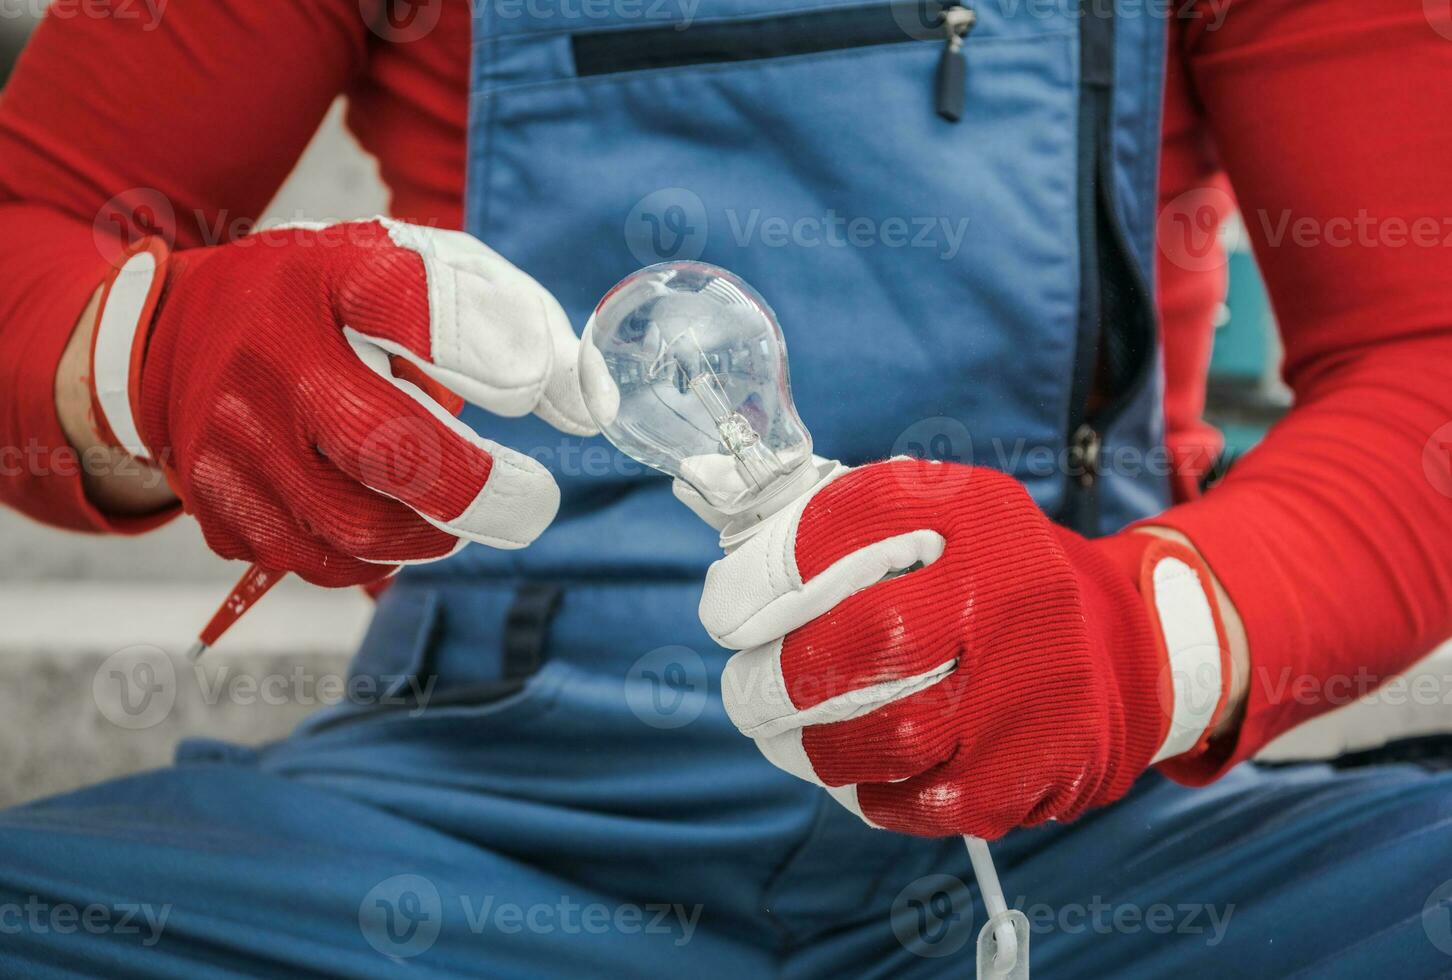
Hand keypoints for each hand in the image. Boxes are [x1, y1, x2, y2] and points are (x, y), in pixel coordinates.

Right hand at [86, 218, 594, 585]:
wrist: (179, 330)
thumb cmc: (334, 301)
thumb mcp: (422, 270)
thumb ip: (521, 322)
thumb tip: (592, 410)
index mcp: (330, 274)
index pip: (407, 299)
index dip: (482, 347)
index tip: (529, 390)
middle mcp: (273, 355)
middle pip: (387, 447)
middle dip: (482, 492)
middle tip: (536, 503)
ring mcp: (235, 436)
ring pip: (357, 528)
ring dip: (433, 534)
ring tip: (460, 510)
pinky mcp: (216, 500)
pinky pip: (316, 560)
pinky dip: (374, 558)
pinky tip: (391, 521)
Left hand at [694, 458, 1229, 838]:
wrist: (1123, 646)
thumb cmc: (986, 576)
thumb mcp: (926, 514)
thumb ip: (819, 509)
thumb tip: (702, 485)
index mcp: (973, 511)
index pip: (845, 523)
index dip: (763, 572)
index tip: (727, 609)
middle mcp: (1010, 590)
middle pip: (864, 642)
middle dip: (774, 678)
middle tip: (745, 690)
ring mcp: (1030, 685)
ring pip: (886, 736)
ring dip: (807, 745)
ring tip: (781, 734)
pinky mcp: (1038, 767)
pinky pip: (922, 800)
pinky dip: (867, 793)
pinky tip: (854, 772)